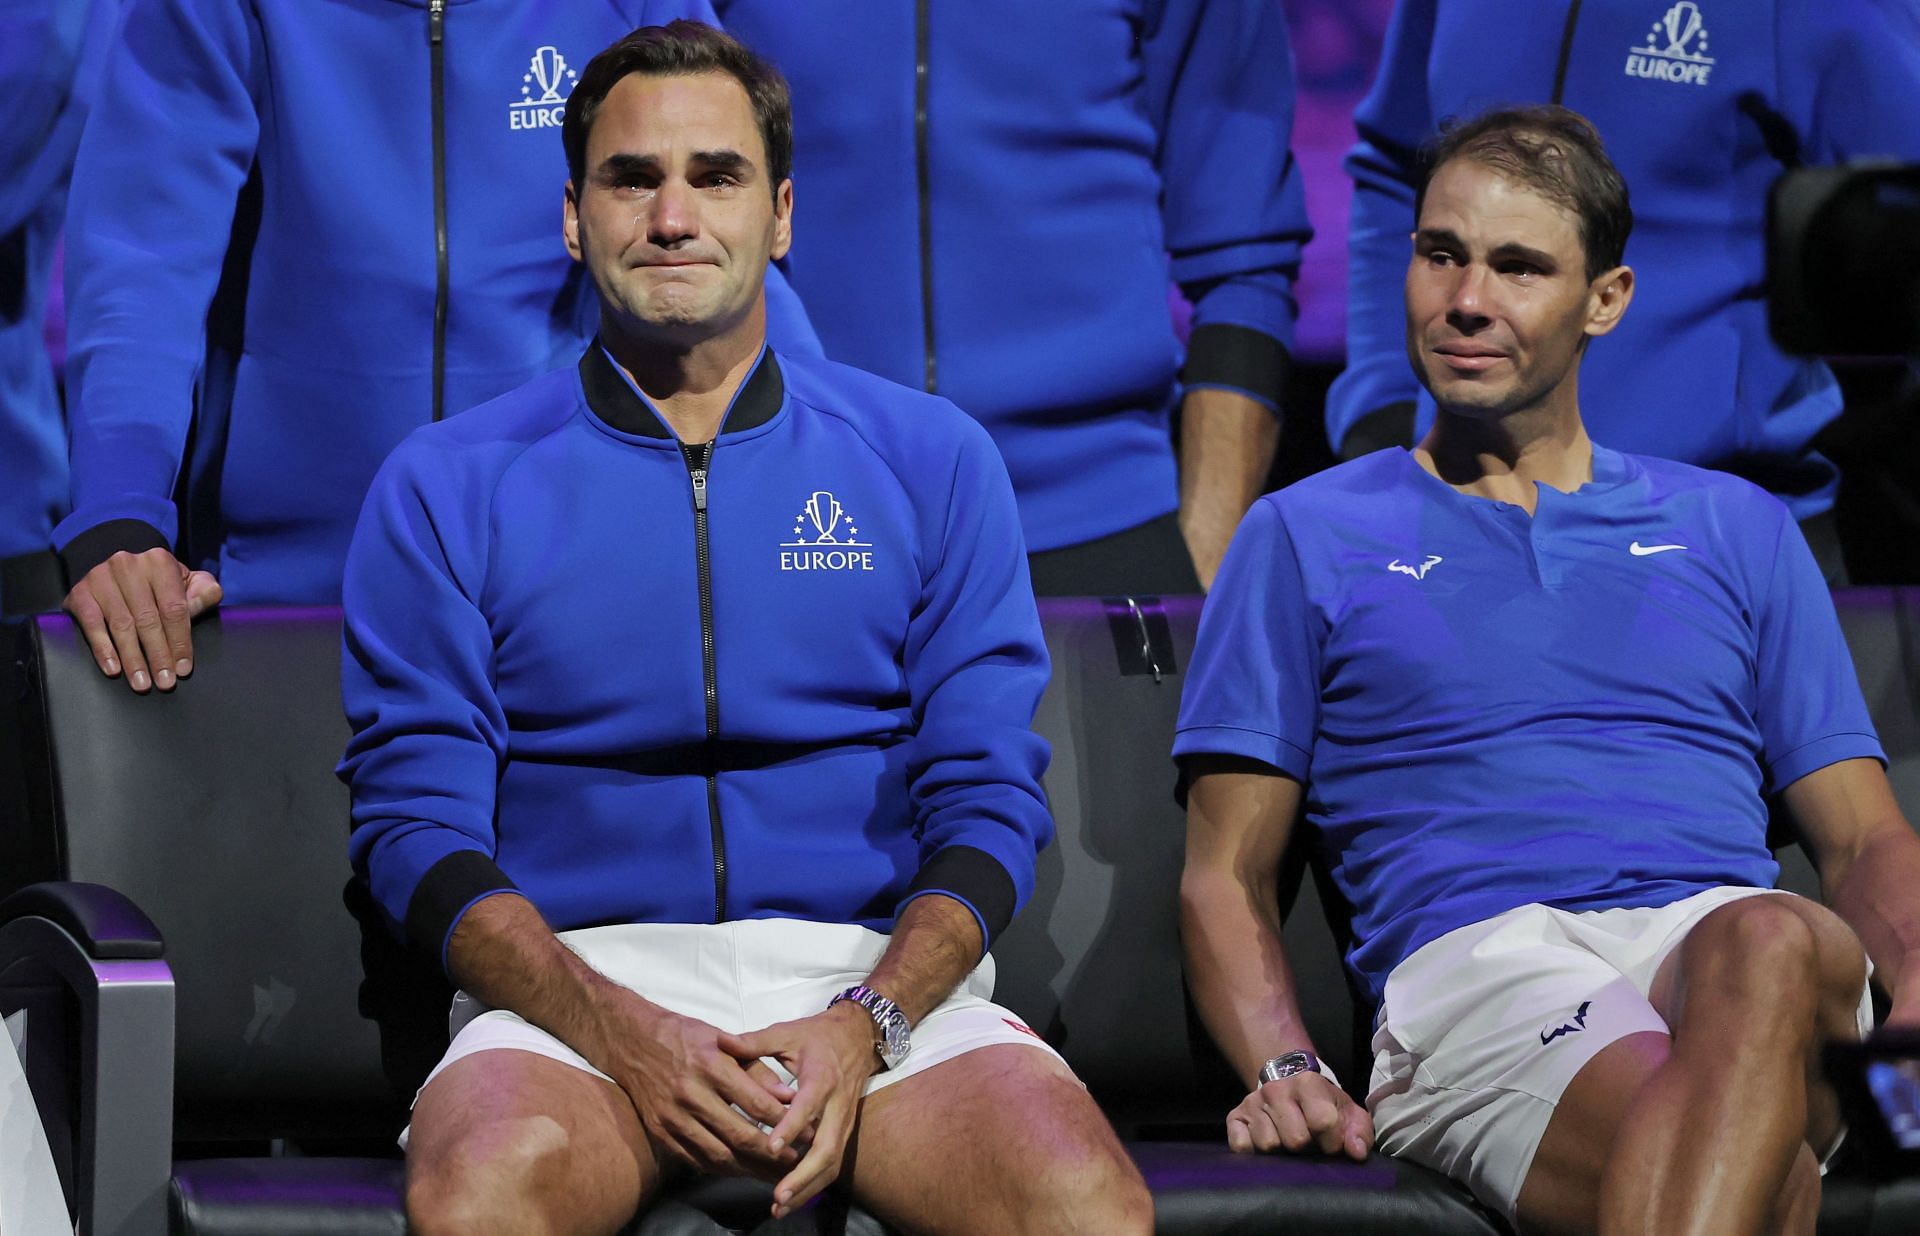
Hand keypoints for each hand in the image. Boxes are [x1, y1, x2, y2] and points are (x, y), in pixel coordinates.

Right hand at [64, 548, 221, 692]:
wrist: (119, 572)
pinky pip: (92, 624)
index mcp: (159, 561)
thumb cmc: (160, 584)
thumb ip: (204, 592)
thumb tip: (202, 603)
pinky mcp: (80, 591)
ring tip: (141, 683)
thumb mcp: (189, 581)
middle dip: (158, 655)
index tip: (183, 669)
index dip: (180, 641)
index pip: (174, 608)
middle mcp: (128, 565)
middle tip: (164, 683)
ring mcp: (101, 576)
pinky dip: (102, 648)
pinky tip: (113, 668)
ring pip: (121, 625)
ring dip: (132, 658)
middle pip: (148, 619)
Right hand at [585, 989, 799, 1179]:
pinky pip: (696, 1160)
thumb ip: (758, 1070)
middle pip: (740, 1135)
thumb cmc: (685, 1037)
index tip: (808, 1132)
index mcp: (711, 1065)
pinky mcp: (661, 1132)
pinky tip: (742, 1171)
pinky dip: (722, 1169)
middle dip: (774, 1154)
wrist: (632, 1041)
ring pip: (719, 1154)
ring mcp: (673, 1116)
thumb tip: (789, 1098)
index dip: (786, 1123)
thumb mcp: (724, 1042)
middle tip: (798, 1162)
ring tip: (775, 1174)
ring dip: (751, 1169)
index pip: (757, 1104)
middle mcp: (691, 1093)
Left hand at [723, 1002, 877, 1217]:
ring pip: (832, 1163)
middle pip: (826, 1147)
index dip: (792, 1126)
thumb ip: (754, 1041)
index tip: (771, 1146)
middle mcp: (837, 1105)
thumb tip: (720, 1040)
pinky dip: (814, 1185)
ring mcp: (843, 1123)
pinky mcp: (843, 1134)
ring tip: (780, 1206)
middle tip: (778, 1196)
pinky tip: (791, 1199)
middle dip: (803, 1175)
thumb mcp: (786, 1032)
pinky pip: (832, 1164)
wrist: (857, 1037)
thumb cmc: (817, 1036)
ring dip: (808, 1187)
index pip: (809, 1105)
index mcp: (822, 1077)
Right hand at [1226, 1072, 1371, 1160]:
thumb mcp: (1347, 1111)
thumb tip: (1355, 1153)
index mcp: (1307, 1083)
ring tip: (1288, 1140)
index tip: (1331, 1143)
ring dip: (1282, 1151)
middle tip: (1309, 1142)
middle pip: (1295, 1140)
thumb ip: (1359, 1131)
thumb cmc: (1322, 1102)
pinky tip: (1267, 1142)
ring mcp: (1252, 1102)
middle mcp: (1276, 1089)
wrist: (1288, 1079)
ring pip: (1269, 1145)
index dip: (1332, 1141)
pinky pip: (1241, 1146)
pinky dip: (1254, 1151)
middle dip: (1306, 1148)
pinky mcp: (1234, 1116)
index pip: (1322, 1122)